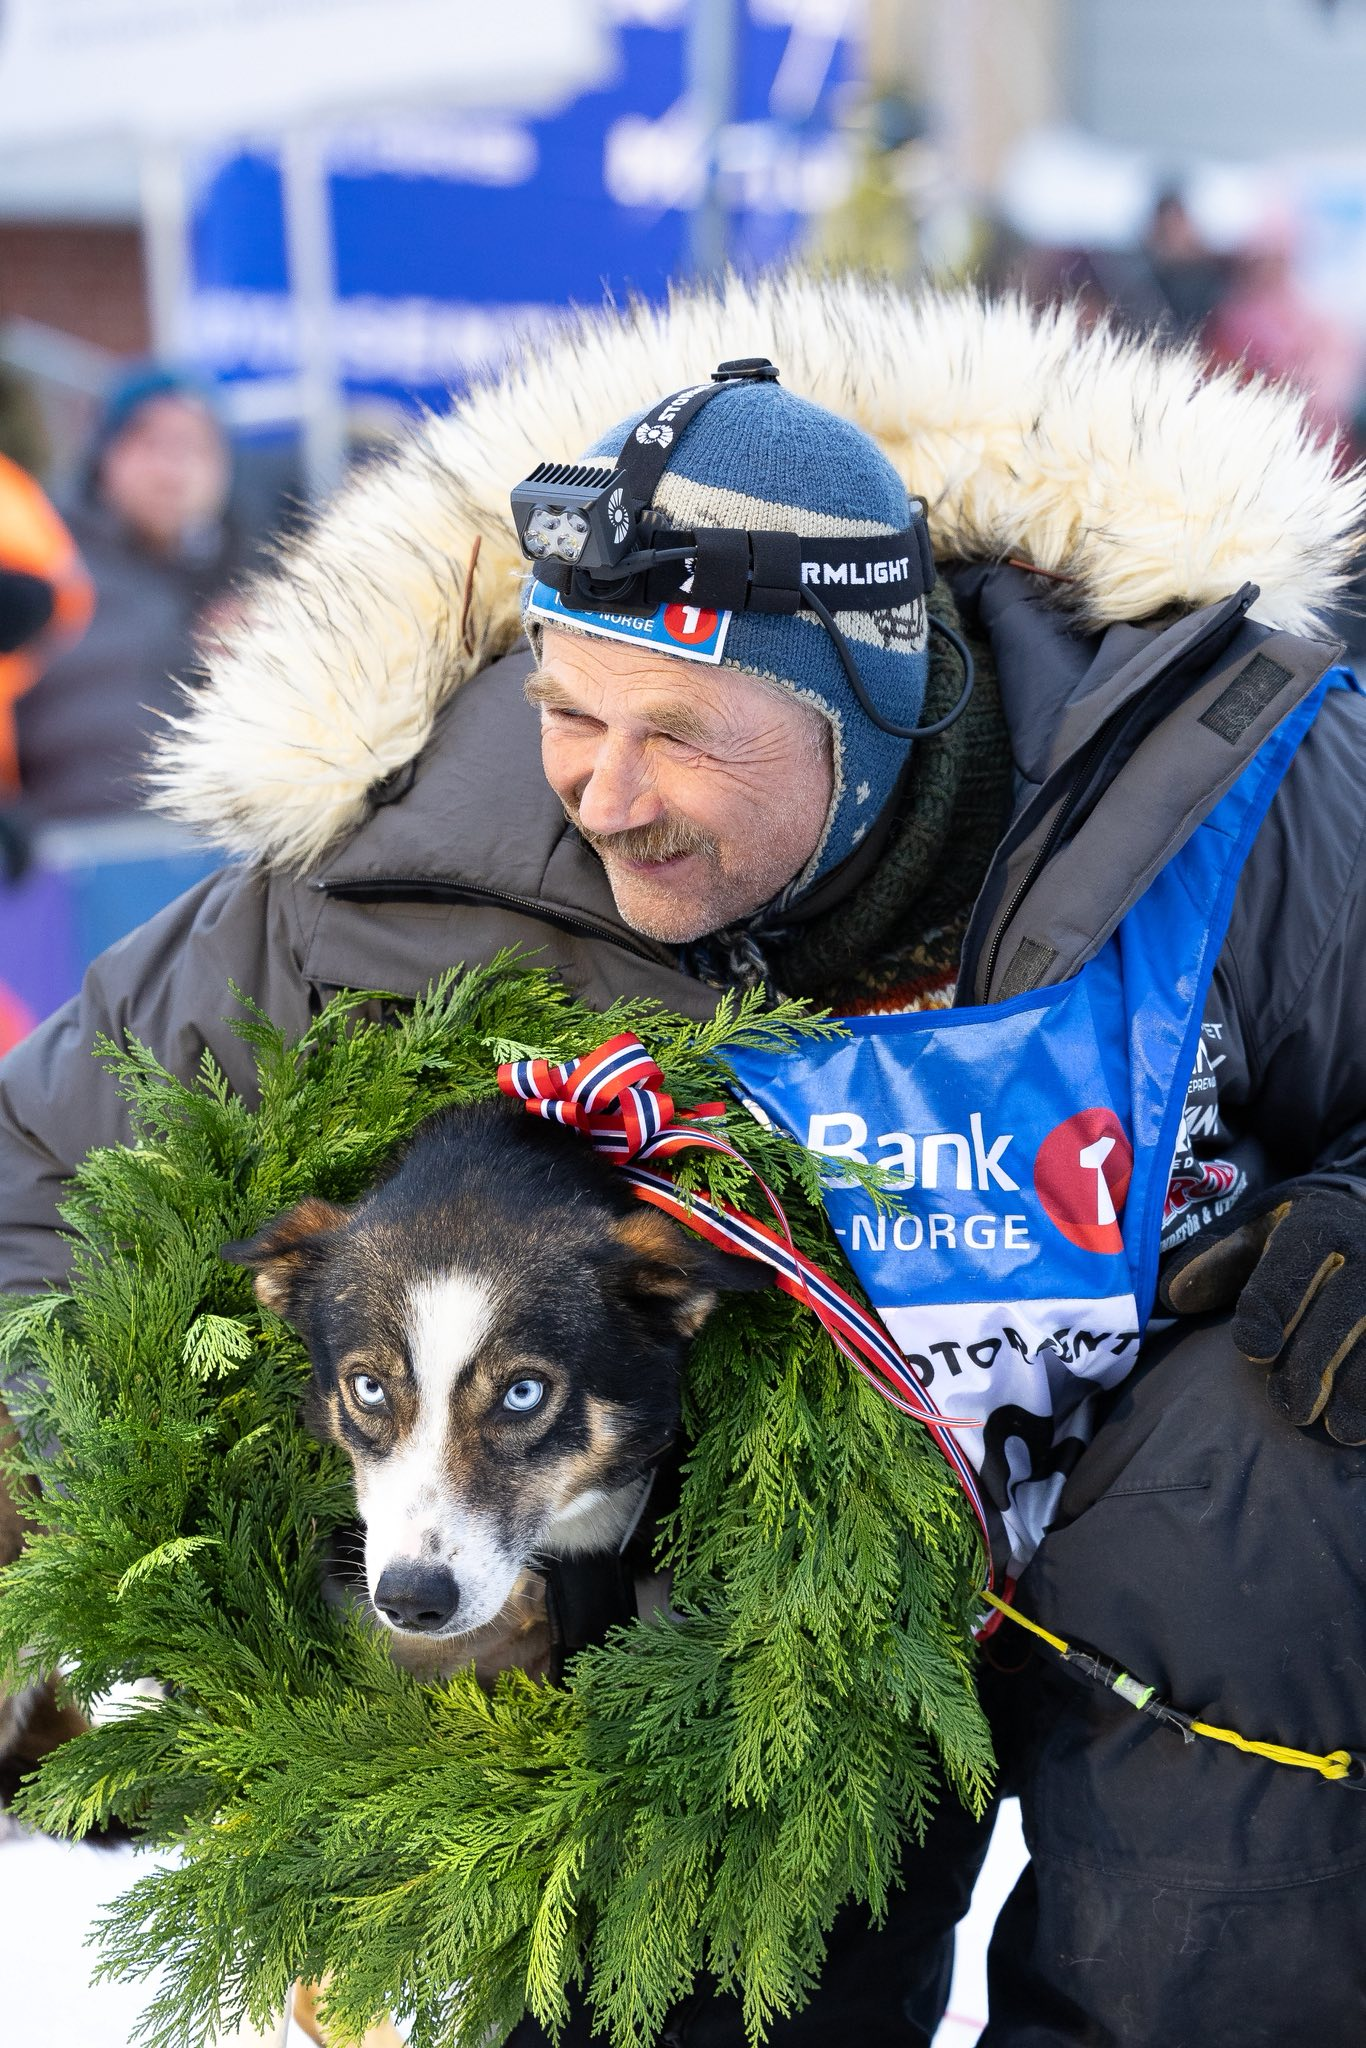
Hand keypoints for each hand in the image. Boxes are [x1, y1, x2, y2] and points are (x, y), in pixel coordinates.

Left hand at [1158, 1185, 1365, 1443]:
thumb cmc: (1292, 1236)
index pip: (1287, 1270)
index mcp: (1315, 1225)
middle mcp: (1363, 1249)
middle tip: (1290, 1407)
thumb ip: (1213, 1262)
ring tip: (1334, 1428)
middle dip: (1312, 1364)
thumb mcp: (1252, 1233)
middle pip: (1340, 1311)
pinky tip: (1361, 1426)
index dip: (1268, 1313)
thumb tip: (1174, 1295)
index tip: (1255, 1352)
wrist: (1357, 1219)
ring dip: (1358, 1387)